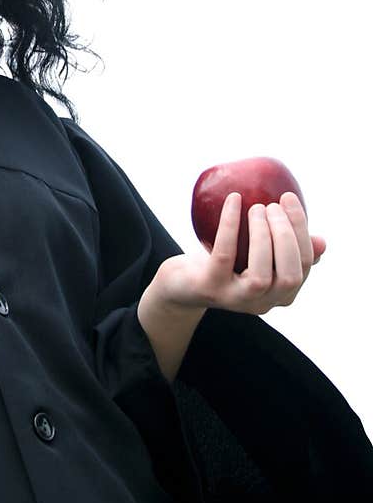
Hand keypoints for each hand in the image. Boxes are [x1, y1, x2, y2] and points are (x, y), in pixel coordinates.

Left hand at [150, 191, 325, 316]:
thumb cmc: (224, 265)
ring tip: (256, 207)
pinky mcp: (210, 288)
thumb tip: (321, 242)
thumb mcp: (258, 258)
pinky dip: (231, 224)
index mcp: (281, 294)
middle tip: (272, 205)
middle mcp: (263, 303)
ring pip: (262, 274)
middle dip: (286, 235)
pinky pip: (225, 255)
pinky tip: (234, 200)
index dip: (301, 230)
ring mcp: (236, 299)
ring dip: (263, 235)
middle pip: (289, 275)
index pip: (304, 265)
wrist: (180, 285)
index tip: (288, 199)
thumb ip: (286, 251)